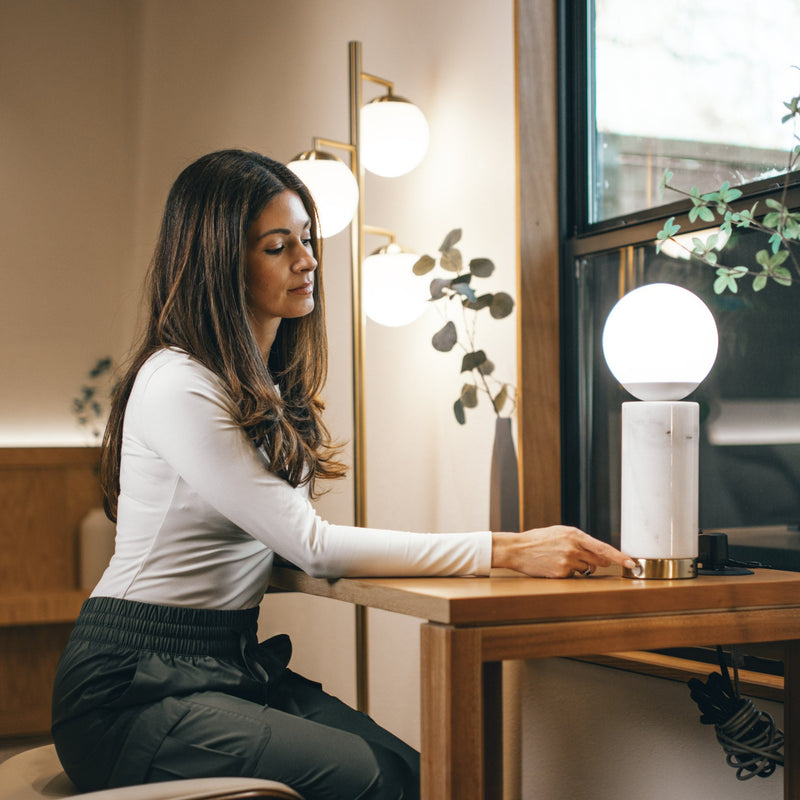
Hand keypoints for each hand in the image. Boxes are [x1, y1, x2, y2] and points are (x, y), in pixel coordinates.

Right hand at [490, 526, 635, 577]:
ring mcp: (567, 562)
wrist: (517, 549)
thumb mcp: (560, 533)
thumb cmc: (539, 540)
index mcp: (574, 535)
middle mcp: (573, 548)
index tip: (631, 563)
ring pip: (585, 569)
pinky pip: (572, 576)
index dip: (619, 557)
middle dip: (596, 562)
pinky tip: (553, 565)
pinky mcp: (560, 574)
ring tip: (559, 558)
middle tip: (579, 557)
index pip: (603, 548)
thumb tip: (601, 558)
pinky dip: (567, 573)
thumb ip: (581, 542)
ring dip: (578, 566)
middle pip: (597, 561)